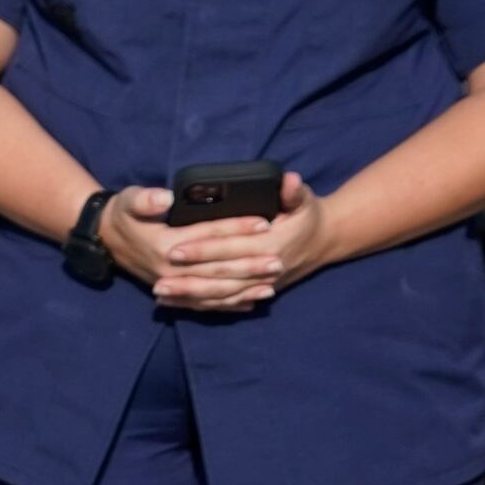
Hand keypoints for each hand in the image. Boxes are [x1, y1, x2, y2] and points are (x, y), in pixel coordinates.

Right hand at [97, 186, 279, 311]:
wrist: (104, 239)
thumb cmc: (122, 214)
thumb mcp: (128, 200)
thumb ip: (145, 199)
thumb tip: (166, 198)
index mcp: (165, 245)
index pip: (209, 236)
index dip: (236, 229)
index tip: (264, 222)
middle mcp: (171, 271)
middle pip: (217, 269)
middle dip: (249, 265)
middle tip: (279, 260)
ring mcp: (174, 285)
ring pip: (215, 291)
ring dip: (245, 289)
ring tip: (272, 283)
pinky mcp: (175, 293)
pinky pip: (206, 304)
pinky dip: (230, 304)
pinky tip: (252, 302)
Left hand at [154, 172, 334, 300]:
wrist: (327, 240)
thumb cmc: (309, 215)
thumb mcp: (304, 199)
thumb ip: (293, 192)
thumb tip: (288, 180)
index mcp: (271, 244)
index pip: (230, 248)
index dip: (203, 249)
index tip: (175, 249)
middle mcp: (265, 270)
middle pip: (221, 277)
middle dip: (189, 280)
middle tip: (158, 280)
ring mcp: (262, 285)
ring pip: (221, 295)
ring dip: (191, 296)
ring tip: (160, 296)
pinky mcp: (258, 292)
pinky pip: (228, 302)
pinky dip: (203, 304)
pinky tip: (178, 304)